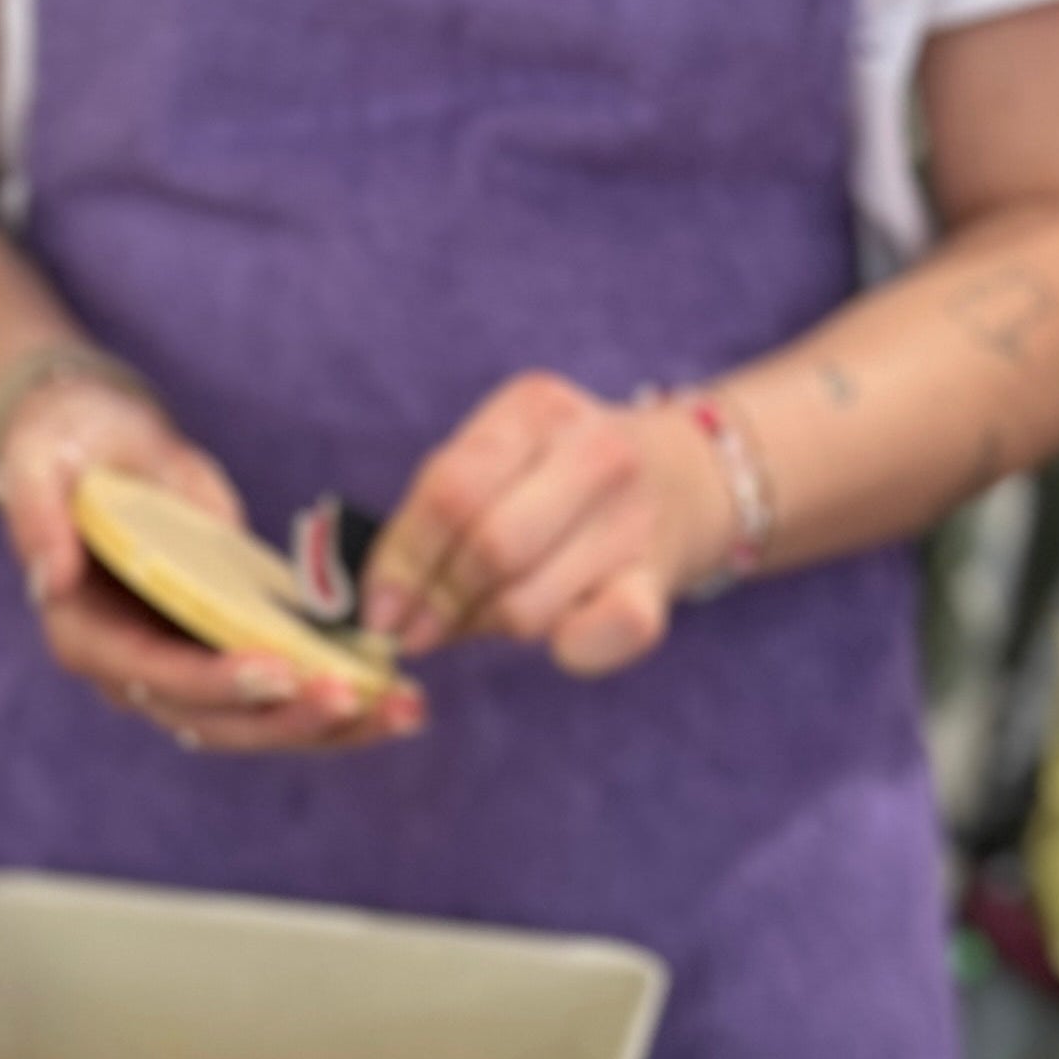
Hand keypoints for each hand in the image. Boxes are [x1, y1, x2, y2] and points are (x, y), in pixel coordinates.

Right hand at [0, 367, 421, 751]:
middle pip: (215, 721)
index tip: (280, 670)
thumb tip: (53, 575)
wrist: (96, 445)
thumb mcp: (44, 462)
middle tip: (361, 697)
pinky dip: (339, 702)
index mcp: (86, 635)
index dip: (217, 680)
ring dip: (332, 725)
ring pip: (258, 724)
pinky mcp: (226, 660)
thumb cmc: (71, 444)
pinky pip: (283, 698)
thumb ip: (43, 518)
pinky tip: (397, 695)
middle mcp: (132, 673)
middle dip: (291, 718)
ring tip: (404, 709)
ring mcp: (183, 674)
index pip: (154, 675)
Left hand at [362, 372, 732, 676]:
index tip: (378, 614)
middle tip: (418, 635)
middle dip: (439, 604)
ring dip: (488, 627)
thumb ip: (434, 516)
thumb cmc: (554, 483)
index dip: (404, 563)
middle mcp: (593, 450)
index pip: (451, 491)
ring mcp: (634, 514)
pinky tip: (555, 642)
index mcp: (534, 409)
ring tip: (482, 619)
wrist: (680, 480)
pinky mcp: (658, 578)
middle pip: (489, 546)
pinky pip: (602, 632)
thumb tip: (380, 608)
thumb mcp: (497, 465)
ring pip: (527, 603)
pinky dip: (567, 650)